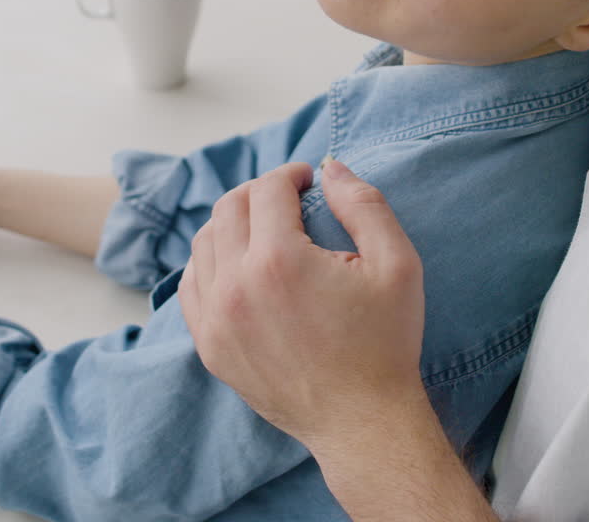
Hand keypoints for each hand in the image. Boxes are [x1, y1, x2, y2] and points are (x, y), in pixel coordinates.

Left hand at [179, 160, 427, 451]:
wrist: (362, 421)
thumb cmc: (385, 343)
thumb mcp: (397, 264)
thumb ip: (364, 204)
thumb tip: (329, 167)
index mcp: (279, 260)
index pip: (267, 189)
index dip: (289, 174)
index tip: (307, 181)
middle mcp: (236, 286)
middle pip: (228, 208)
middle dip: (258, 193)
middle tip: (286, 200)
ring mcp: (215, 320)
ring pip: (204, 242)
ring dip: (232, 224)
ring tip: (265, 230)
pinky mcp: (209, 347)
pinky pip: (191, 285)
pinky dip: (211, 263)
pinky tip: (240, 267)